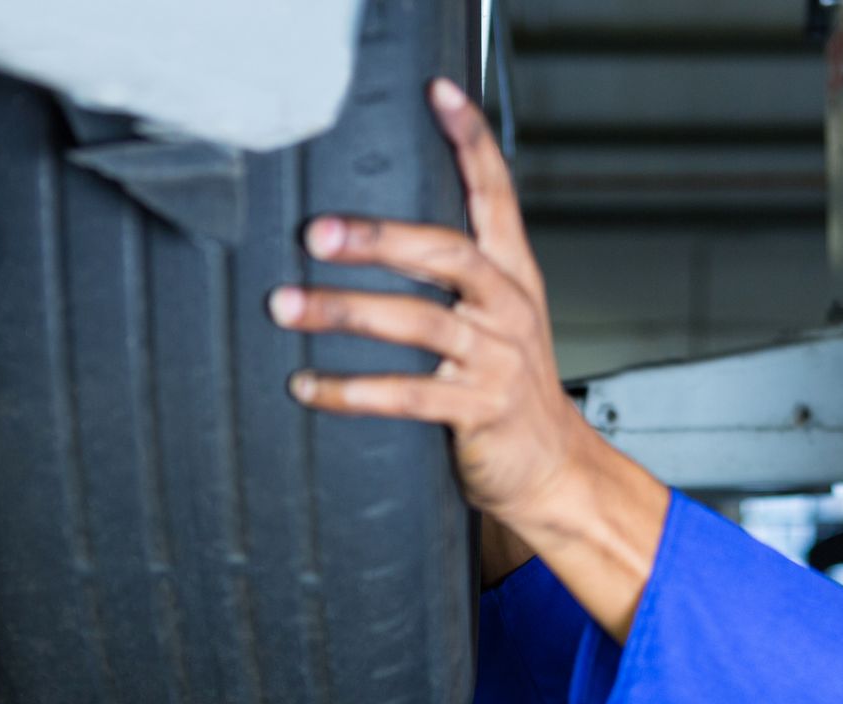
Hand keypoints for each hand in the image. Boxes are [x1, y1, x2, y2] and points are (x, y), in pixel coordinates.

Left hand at [267, 75, 671, 641]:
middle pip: (447, 253)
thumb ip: (453, 277)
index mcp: (514, 276)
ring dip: (345, 312)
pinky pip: (406, 395)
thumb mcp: (499, 320)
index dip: (472, 143)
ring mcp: (497, 360)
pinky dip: (350, 390)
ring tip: (288, 306)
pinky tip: (308, 384)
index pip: (496, 196)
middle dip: (379, 239)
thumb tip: (367, 232)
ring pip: (417, 322)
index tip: (441, 96)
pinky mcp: (479, 411)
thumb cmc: (510, 391)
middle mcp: (509, 309)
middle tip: (318, 232)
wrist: (554, 468)